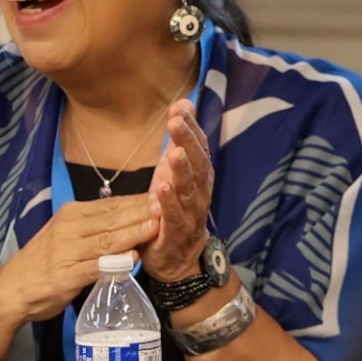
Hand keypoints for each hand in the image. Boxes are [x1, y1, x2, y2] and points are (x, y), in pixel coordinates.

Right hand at [0, 193, 157, 323]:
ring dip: (133, 233)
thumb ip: (95, 228)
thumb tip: (130, 219)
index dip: (138, 201)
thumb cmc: (44, 261)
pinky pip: (95, 267)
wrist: (11, 289)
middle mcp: (68, 228)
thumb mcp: (67, 235)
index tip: (163, 196)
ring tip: (155, 227)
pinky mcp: (66, 275)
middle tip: (166, 206)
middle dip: (141, 212)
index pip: (110, 205)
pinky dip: (115, 262)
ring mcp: (66, 252)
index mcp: (71, 214)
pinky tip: (132, 259)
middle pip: (112, 219)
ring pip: (106, 240)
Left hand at [140, 100, 212, 280]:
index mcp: (199, 175)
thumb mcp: (174, 171)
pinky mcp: (176, 234)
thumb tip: (183, 102)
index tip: (180, 107)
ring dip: (182, 171)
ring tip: (174, 153)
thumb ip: (180, 140)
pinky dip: (169, 203)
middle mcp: (200, 192)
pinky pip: (174, 217)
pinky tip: (161, 188)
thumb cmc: (174, 208)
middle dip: (187, 142)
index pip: (198, 146)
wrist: (177, 258)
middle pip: (197, 164)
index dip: (191, 127)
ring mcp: (190, 214)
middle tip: (176, 122)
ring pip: (189, 190)